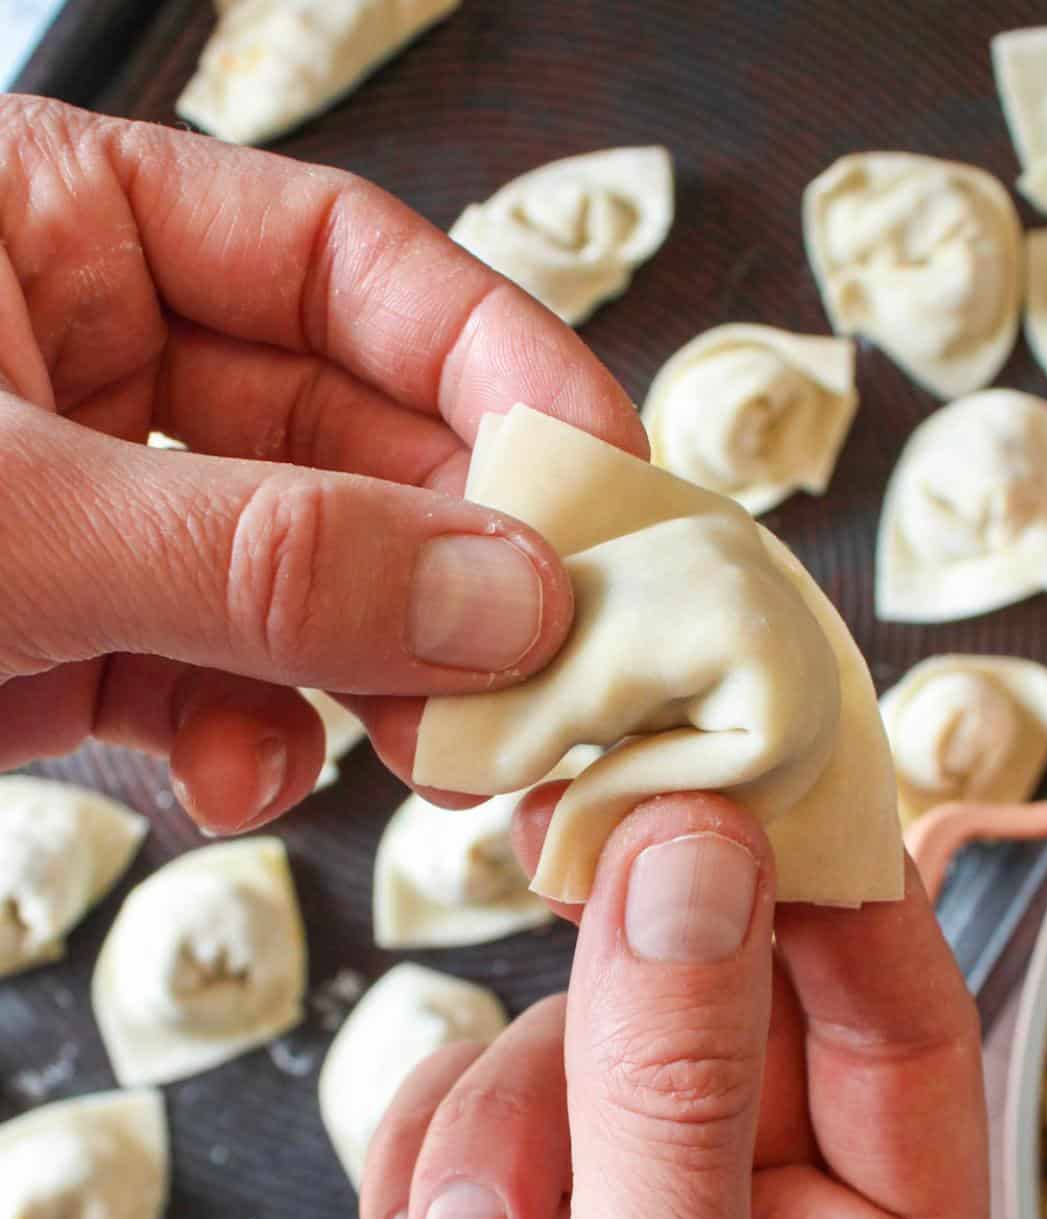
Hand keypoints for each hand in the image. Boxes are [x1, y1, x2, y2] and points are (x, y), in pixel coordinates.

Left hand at [0, 95, 643, 829]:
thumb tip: (504, 596)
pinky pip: (208, 686)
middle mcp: (92, 359)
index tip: (603, 476)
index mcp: (62, 228)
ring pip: (302, 583)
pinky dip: (247, 746)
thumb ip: (263, 558)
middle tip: (550, 659)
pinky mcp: (73, 642)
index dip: (494, 363)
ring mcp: (93, 510)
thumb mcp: (19, 519)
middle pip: (351, 441)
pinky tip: (239, 778)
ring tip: (437, 750)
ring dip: (379, 677)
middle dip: (451, 564)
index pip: (341, 260)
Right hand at [186, 795, 993, 1218]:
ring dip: (506, 1129)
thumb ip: (677, 1094)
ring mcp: (621, 1210)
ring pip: (581, 1034)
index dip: (839, 890)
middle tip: (573, 850)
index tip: (753, 775)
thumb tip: (699, 857)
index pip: (900, 1024)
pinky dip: (429, 1158)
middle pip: (728, 994)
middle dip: (641, 969)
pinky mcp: (494, 1205)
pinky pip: (471, 1084)